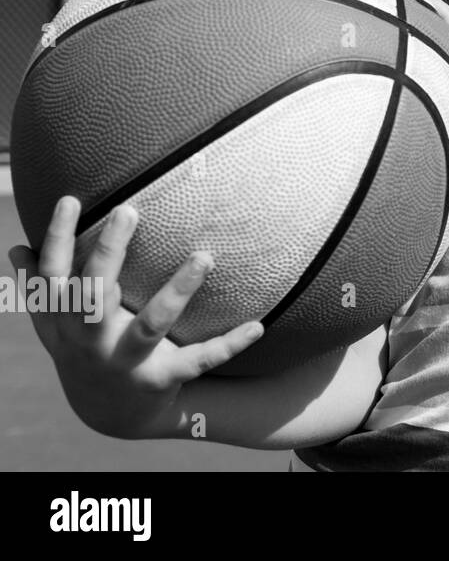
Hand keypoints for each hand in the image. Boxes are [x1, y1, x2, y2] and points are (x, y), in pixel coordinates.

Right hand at [7, 196, 263, 438]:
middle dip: (107, 254)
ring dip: (177, 292)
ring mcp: (126, 362)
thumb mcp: (57, 327)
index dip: (57, 239)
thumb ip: (41, 290)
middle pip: (94, 295)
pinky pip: (199, 360)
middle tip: (128, 210)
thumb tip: (18, 249)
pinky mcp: (162, 380)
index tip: (69, 198)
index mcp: (66, 323)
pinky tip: (258, 326)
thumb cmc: (86, 352)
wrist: (112, 416)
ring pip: (150, 326)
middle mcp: (91, 342)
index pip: (54, 276)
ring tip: (204, 257)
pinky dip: (230, 344)